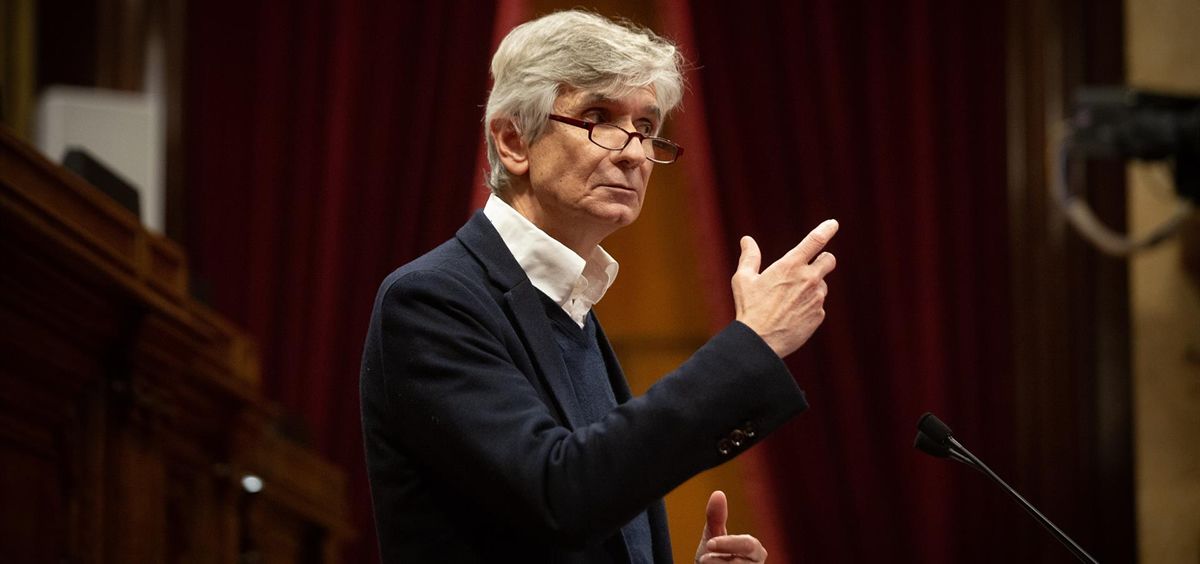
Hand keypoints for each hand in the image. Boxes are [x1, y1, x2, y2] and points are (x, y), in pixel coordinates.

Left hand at [694, 490, 767, 562]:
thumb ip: (716, 518)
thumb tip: (718, 493)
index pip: (749, 545)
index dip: (730, 544)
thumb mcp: (711, 538)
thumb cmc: (712, 561)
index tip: (709, 543)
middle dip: (722, 560)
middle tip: (704, 558)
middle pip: (746, 563)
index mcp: (754, 551)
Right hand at [733, 220, 838, 356]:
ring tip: (789, 300)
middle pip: (829, 260)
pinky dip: (808, 307)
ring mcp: (816, 298)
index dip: (826, 229)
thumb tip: (747, 240)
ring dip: (812, 287)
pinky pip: (818, 305)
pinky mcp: (819, 315)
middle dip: (823, 260)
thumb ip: (749, 257)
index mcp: (791, 265)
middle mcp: (808, 279)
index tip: (833, 224)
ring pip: (822, 285)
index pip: (815, 240)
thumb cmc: (749, 308)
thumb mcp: (743, 279)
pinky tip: (792, 315)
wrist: (760, 342)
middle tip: (811, 267)